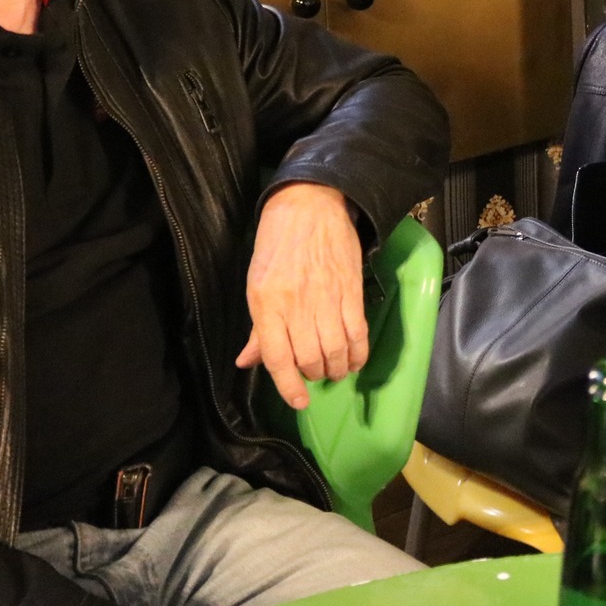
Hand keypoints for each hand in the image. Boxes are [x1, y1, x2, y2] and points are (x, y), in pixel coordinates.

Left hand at [235, 182, 367, 409]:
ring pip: (335, 350)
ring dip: (337, 368)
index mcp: (266, 303)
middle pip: (309, 358)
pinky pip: (358, 333)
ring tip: (335, 370)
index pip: (277, 357)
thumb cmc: (277, 243)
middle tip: (316, 373)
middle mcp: (295, 304)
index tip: (300, 401)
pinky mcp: (350, 290)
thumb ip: (257, 328)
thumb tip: (247, 362)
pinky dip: (358, 353)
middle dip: (314, 375)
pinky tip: (355, 359)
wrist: (310, 204)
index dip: (289, 386)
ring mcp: (326, 297)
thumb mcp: (256, 283)